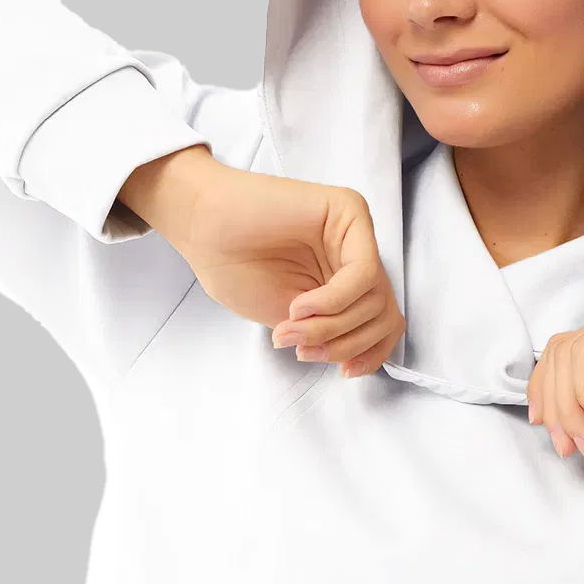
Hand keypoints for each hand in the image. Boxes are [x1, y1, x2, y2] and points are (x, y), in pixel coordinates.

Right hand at [118, 146, 404, 376]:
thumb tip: (361, 356)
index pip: (384, 323)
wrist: (200, 227)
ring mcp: (355, 233)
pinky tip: (299, 306)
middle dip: (344, 345)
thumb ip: (328, 333)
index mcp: (343, 281)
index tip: (342, 373)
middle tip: (303, 351)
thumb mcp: (291, 322)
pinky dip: (333, 301)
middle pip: (384, 316)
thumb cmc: (233, 268)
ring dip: (331, 327)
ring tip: (291, 329)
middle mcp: (355, 255)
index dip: (370, 354)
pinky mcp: (349, 210)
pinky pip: (364, 272)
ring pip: (376, 300)